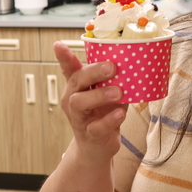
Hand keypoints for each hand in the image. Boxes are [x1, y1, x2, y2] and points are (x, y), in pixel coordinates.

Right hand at [53, 41, 124, 163]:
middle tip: (112, 67)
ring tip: (118, 93)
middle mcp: (73, 100)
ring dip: (100, 95)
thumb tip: (132, 63)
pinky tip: (120, 114)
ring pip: (80, 103)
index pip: (69, 68)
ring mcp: (79, 118)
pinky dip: (109, 120)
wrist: (97, 147)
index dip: (63, 57)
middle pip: (76, 81)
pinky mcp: (89, 135)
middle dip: (93, 72)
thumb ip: (113, 80)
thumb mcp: (107, 94)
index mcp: (77, 87)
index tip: (58, 44)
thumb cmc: (102, 114)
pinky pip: (96, 127)